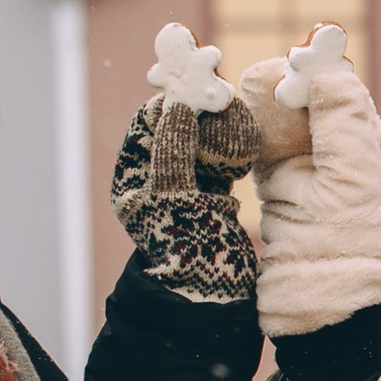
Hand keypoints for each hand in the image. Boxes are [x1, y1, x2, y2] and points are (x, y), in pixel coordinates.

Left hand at [112, 27, 260, 301]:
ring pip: (203, 137)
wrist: (211, 293)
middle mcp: (156, 175)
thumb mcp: (173, 196)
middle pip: (177, 125)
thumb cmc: (183, 249)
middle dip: (203, 111)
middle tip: (225, 100)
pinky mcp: (213, 191)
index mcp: (134, 176)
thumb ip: (173, 149)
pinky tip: (247, 149)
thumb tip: (178, 105)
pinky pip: (222, 156)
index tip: (199, 87)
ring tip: (239, 126)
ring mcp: (186, 181)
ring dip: (222, 127)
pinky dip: (235, 147)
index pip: (148, 123)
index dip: (171, 101)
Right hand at [244, 51, 380, 337]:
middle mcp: (340, 152)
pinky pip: (258, 141)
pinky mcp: (274, 181)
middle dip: (284, 84)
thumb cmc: (346, 243)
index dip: (318, 73)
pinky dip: (245, 127)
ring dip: (261, 102)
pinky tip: (231, 116)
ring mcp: (305, 166)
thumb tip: (330, 71)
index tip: (292, 64)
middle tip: (259, 77)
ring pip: (280, 117)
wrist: (315, 299)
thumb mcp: (353, 180)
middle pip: (308, 99)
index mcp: (370, 148)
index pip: (343, 93)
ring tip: (242, 91)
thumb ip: (343, 124)